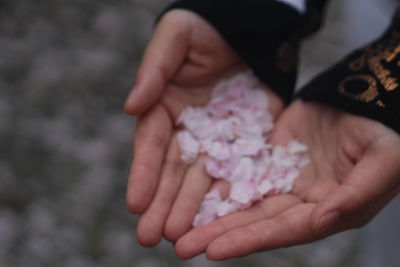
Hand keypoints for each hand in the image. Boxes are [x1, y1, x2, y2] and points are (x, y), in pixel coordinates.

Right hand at [124, 10, 283, 246]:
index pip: (150, 145)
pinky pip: (237, 170)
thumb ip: (154, 70)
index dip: (142, 174)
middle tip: (150, 238)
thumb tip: (131, 106)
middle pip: (173, 171)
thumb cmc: (204, 27)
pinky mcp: (246, 140)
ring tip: (180, 239)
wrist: (248, 27)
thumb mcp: (175, 38)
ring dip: (190, 209)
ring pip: (202, 178)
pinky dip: (228, 195)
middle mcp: (187, 130)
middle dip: (162, 203)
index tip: (134, 203)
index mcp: (163, 108)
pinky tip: (219, 219)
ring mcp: (216, 139)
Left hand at [172, 100, 399, 259]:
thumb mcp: (384, 162)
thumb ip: (356, 194)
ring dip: (212, 215)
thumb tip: (323, 218)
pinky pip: (242, 171)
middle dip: (220, 234)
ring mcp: (284, 179)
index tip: (213, 250)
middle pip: (256, 221)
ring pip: (244, 200)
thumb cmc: (387, 133)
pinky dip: (219, 184)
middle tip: (181, 247)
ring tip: (178, 229)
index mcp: (329, 210)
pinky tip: (192, 193)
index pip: (285, 230)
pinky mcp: (271, 157)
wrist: (368, 97)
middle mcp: (302, 202)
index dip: (251, 240)